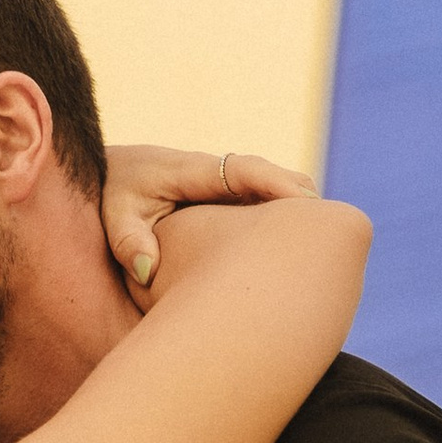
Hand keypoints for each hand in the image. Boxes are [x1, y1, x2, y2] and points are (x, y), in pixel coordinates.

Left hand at [101, 146, 317, 303]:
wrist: (110, 173)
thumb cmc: (113, 193)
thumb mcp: (113, 214)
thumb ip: (128, 240)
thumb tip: (147, 272)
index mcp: (191, 170)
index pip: (244, 170)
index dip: (276, 183)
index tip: (305, 202)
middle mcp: (217, 173)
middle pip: (274, 177)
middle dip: (303, 201)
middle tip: (331, 235)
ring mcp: (228, 187)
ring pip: (276, 192)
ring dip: (299, 214)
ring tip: (325, 252)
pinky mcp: (231, 200)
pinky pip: (268, 206)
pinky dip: (286, 224)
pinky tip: (298, 260)